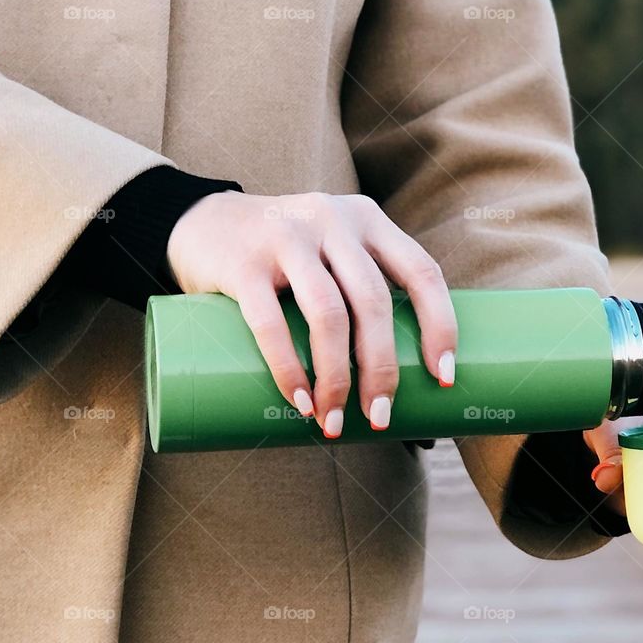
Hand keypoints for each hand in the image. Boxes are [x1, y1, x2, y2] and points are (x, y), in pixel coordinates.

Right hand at [165, 190, 457, 436]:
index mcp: (367, 220)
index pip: (422, 272)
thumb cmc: (284, 256)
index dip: (441, 326)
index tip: (443, 377)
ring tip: (334, 421)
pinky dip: (288, 369)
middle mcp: (332, 220)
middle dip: (382, 369)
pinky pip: (271, 323)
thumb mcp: (332, 248)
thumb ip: (362, 286)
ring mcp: (286, 237)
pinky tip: (299, 401)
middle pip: (374, 301)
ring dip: (338, 378)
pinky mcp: (243, 262)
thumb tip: (398, 375)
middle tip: (380, 417)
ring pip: (329, 314)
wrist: (199, 221)